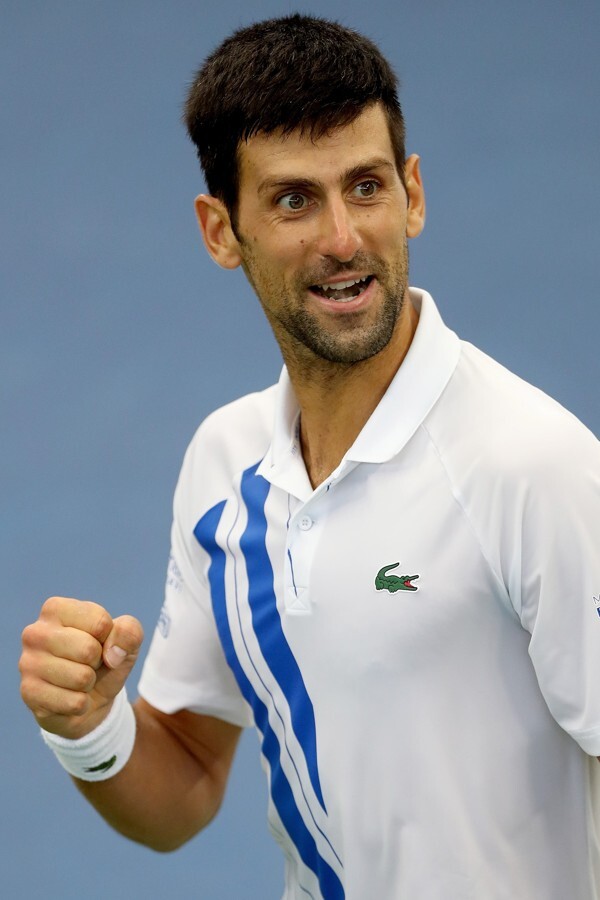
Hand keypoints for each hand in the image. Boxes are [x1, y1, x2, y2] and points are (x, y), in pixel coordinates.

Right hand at [19, 597, 143, 739]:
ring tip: (78, 680)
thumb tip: (112, 655)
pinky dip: (80, 704)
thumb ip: (129, 631)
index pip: (100, 622)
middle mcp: (35, 632)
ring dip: (88, 684)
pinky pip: (73, 702)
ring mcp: (27, 663)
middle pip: (88, 649)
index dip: (109, 638)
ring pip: (81, 678)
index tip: (99, 642)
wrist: (90, 701)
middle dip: (98, 662)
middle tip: (88, 664)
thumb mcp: (127, 640)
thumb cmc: (105, 659)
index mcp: (56, 609)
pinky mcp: (29, 693)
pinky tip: (68, 697)